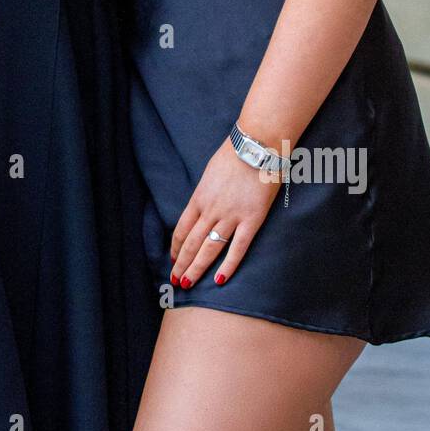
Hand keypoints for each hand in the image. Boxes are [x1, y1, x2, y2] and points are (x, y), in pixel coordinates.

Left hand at [169, 137, 283, 288]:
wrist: (257, 146)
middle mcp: (211, 209)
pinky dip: (228, 265)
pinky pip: (238, 247)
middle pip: (192, 243)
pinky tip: (219, 279)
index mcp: (199, 197)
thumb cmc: (234, 154)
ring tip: (188, 284)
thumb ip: (205, 193)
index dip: (176, 247)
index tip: (173, 260)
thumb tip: (201, 207)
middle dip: (182, 264)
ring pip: (209, 248)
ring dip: (197, 268)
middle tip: (175, 280)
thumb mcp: (210, 173)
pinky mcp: (252, 219)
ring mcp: (231, 216)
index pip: (182, 229)